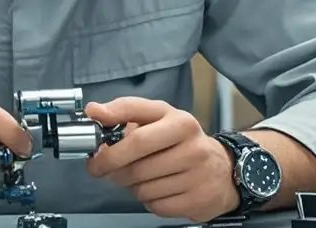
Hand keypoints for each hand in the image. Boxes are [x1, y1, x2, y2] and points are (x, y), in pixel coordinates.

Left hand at [85, 97, 239, 221]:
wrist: (222, 168)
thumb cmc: (181, 140)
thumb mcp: (158, 116)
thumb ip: (125, 111)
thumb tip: (94, 111)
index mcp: (180, 122)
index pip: (137, 136)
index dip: (109, 147)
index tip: (94, 151)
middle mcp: (193, 148)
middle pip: (136, 166)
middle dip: (113, 169)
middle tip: (104, 169)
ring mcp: (198, 176)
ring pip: (142, 188)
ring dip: (131, 185)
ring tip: (140, 175)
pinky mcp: (198, 200)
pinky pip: (155, 205)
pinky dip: (147, 200)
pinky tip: (156, 188)